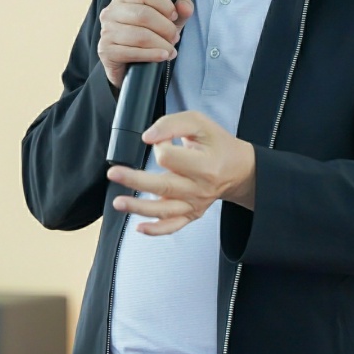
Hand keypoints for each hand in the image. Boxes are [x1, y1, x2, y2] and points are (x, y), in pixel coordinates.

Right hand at [98, 0, 195, 89]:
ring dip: (161, 44)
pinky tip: (162, 57)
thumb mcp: (166, 22)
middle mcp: (111, 11)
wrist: (128, 65)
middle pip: (143, 14)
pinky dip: (152, 55)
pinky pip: (132, 52)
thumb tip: (185, 5)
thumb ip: (180, 12)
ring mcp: (106, 31)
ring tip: (170, 50)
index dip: (165, 4)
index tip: (174, 16)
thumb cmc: (146, 37)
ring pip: (140, 35)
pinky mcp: (106, 50)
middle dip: (165, 28)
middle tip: (175, 38)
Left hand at [106, 111, 255, 235]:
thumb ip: (172, 123)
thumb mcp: (199, 123)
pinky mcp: (191, 214)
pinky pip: (172, 226)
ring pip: (163, 210)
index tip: (162, 139)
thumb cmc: (218, 145)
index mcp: (204, 165)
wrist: (239, 169)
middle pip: (162, 186)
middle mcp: (199, 188)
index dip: (160, 145)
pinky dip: (156, 230)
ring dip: (138, 208)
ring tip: (118, 202)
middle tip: (114, 174)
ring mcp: (194, 204)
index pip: (169, 158)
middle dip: (134, 180)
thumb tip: (148, 137)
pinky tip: (140, 228)